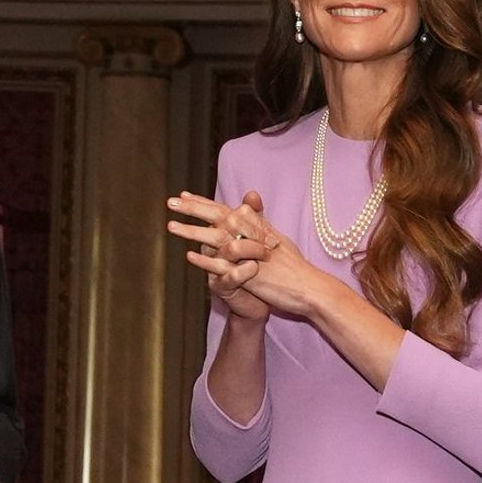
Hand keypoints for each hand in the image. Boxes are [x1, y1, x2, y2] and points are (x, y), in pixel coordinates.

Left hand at [169, 189, 336, 320]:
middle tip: (171, 201)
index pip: (226, 210)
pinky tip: (190, 256)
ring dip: (193, 231)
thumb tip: (248, 205)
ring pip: (219, 237)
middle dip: (194, 208)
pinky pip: (227, 265)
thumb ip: (260, 222)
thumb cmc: (295, 268)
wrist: (310, 287)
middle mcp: (254, 235)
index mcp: (258, 227)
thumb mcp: (277, 240)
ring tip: (171, 226)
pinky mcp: (252, 273)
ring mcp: (252, 253)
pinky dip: (208, 260)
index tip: (184, 195)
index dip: (205, 202)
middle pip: (220, 216)